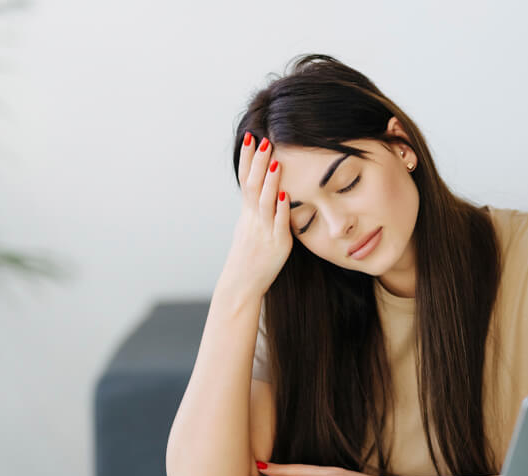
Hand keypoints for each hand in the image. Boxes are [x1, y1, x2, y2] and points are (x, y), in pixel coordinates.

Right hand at [218, 134, 292, 300]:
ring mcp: (264, 231)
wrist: (241, 285)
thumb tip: (264, 192)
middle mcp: (253, 219)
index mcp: (247, 214)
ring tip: (275, 161)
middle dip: (257, 162)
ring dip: (270, 181)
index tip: (250, 137)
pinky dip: (281, 209)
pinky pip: (279, 224)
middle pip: (253, 186)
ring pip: (265, 202)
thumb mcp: (250, 229)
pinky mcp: (277, 245)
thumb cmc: (248, 258)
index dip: (247, 159)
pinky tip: (286, 195)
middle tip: (263, 140)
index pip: (245, 180)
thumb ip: (257, 210)